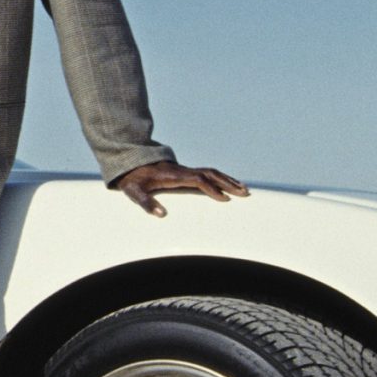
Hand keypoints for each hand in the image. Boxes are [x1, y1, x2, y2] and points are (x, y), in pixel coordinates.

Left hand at [114, 161, 247, 217]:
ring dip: (228, 180)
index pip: (198, 180)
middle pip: (211, 173)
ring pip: (212, 172)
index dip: (211, 188)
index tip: (224, 199)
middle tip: (245, 193)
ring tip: (244, 189)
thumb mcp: (134, 192)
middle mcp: (183, 171)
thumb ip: (145, 203)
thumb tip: (161, 215)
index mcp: (174, 176)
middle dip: (228, 183)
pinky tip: (229, 185)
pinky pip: (208, 174)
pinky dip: (221, 178)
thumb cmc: (133, 180)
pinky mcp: (186, 173)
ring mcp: (186, 171)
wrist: (131, 162)